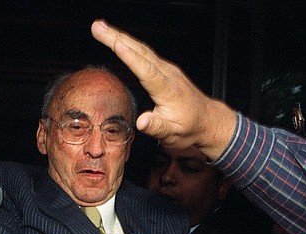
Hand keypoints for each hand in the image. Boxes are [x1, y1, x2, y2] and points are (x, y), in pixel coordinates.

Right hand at [90, 19, 235, 160]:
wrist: (207, 121)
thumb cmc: (190, 128)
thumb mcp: (172, 134)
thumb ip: (156, 127)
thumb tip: (141, 122)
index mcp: (167, 89)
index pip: (146, 70)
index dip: (130, 57)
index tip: (116, 45)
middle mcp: (167, 74)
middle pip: (140, 51)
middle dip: (116, 37)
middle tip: (97, 27)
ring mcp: (166, 69)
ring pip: (141, 48)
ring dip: (119, 36)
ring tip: (100, 28)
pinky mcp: (163, 69)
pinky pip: (144, 52)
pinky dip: (128, 43)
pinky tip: (117, 39)